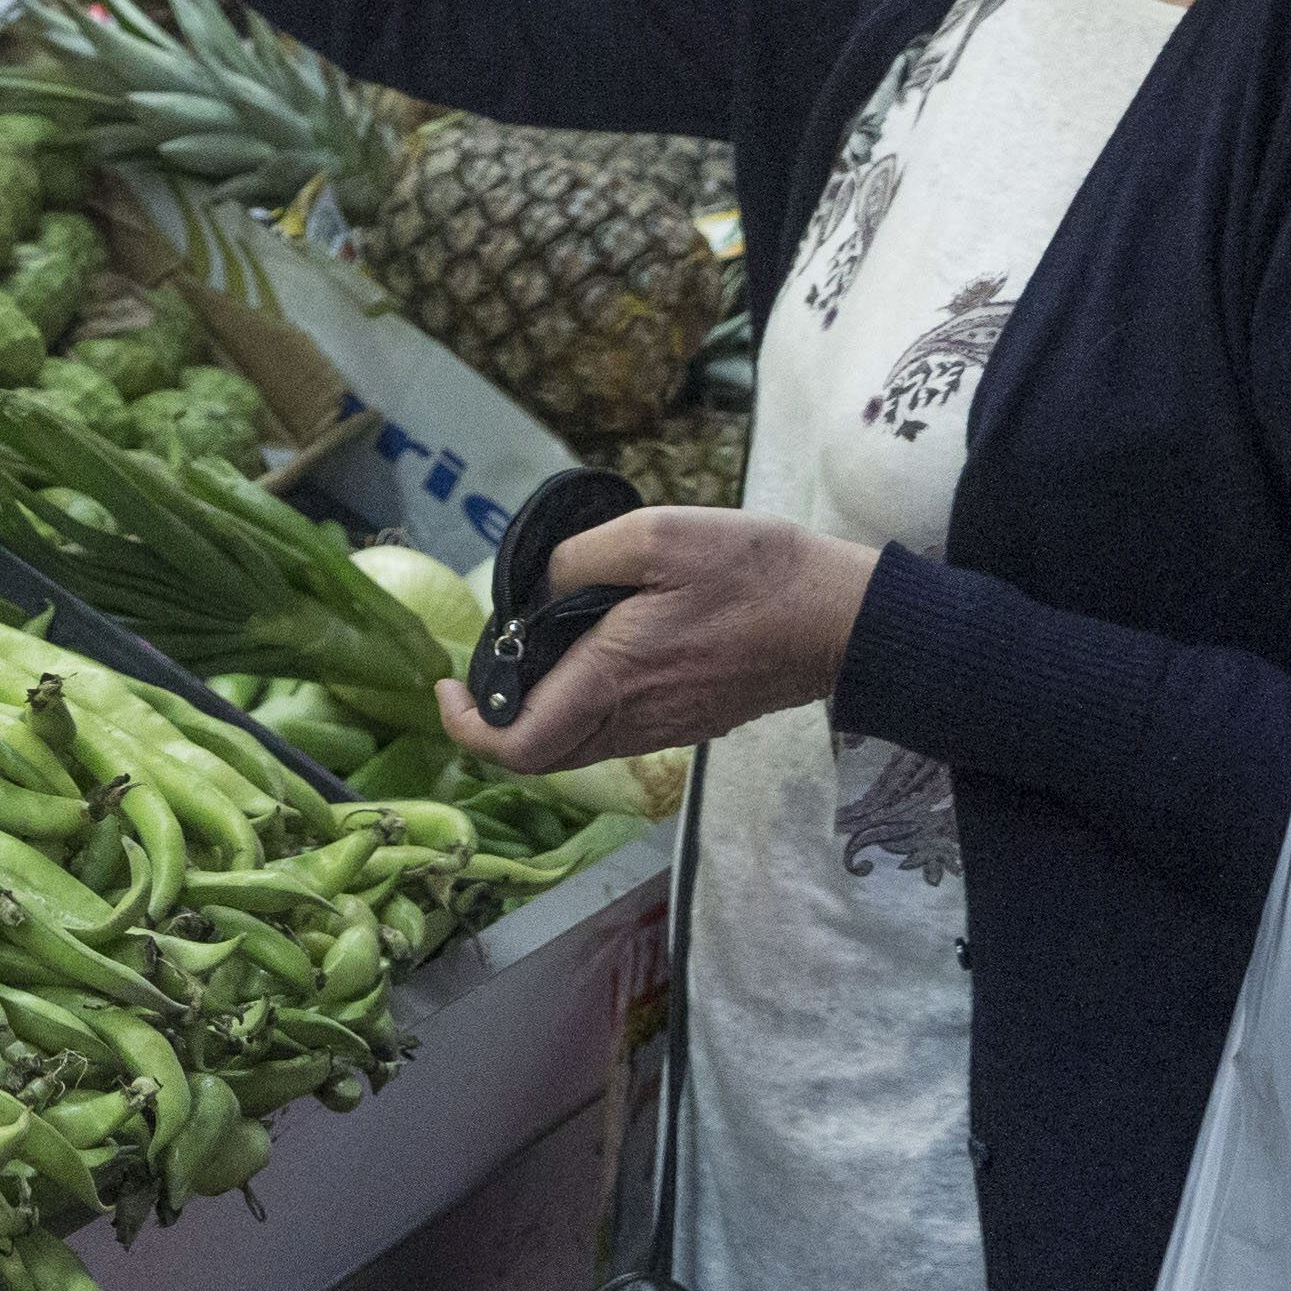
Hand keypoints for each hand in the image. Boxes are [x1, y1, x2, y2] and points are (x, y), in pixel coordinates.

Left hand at [434, 507, 878, 776]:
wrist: (844, 619)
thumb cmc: (755, 572)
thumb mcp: (657, 535)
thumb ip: (578, 560)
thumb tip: (530, 592)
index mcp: (612, 679)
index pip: (519, 746)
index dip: (467, 730)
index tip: (446, 690)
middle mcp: (633, 720)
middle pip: (541, 754)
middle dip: (497, 721)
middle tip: (483, 667)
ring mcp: (665, 728)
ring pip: (577, 746)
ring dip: (541, 712)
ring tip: (532, 652)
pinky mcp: (691, 721)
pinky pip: (615, 732)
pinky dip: (581, 706)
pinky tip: (590, 653)